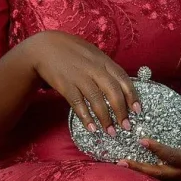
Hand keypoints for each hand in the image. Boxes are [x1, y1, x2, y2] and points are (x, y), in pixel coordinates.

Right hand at [23, 30, 140, 133]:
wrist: (43, 48)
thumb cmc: (70, 51)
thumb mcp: (92, 54)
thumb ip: (105, 67)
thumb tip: (120, 85)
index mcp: (103, 60)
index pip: (123, 79)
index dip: (132, 96)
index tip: (138, 111)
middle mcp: (94, 69)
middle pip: (113, 92)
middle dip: (122, 111)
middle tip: (126, 126)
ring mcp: (79, 77)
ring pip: (97, 100)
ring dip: (105, 119)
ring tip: (111, 132)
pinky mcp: (65, 85)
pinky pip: (78, 104)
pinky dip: (86, 117)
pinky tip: (92, 128)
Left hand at [116, 92, 180, 180]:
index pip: (171, 155)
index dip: (157, 149)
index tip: (142, 140)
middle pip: (157, 172)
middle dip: (139, 168)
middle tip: (121, 160)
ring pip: (154, 179)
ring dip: (137, 173)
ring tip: (119, 165)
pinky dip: (143, 176)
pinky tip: (128, 169)